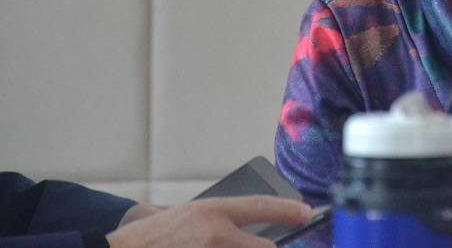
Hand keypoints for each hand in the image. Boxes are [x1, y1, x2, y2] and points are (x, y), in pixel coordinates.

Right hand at [106, 196, 312, 247]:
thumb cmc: (145, 237)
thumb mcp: (177, 214)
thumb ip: (209, 219)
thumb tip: (235, 226)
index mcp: (210, 211)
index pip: (260, 207)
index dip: (288, 209)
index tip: (307, 211)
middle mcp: (216, 235)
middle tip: (270, 247)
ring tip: (219, 246)